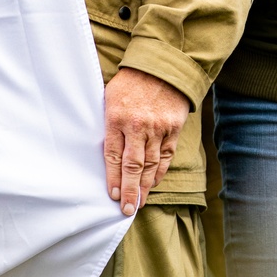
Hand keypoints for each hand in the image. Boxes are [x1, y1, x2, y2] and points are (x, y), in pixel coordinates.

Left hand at [103, 68, 190, 214]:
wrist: (162, 67)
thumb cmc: (130, 83)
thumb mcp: (110, 97)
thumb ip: (108, 123)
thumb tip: (104, 152)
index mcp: (117, 117)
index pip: (113, 156)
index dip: (113, 178)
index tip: (111, 195)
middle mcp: (138, 125)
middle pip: (133, 166)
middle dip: (129, 191)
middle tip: (126, 210)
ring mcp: (158, 128)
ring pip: (151, 164)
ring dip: (144, 186)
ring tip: (138, 203)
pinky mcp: (173, 128)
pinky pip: (165, 156)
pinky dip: (159, 172)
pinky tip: (152, 183)